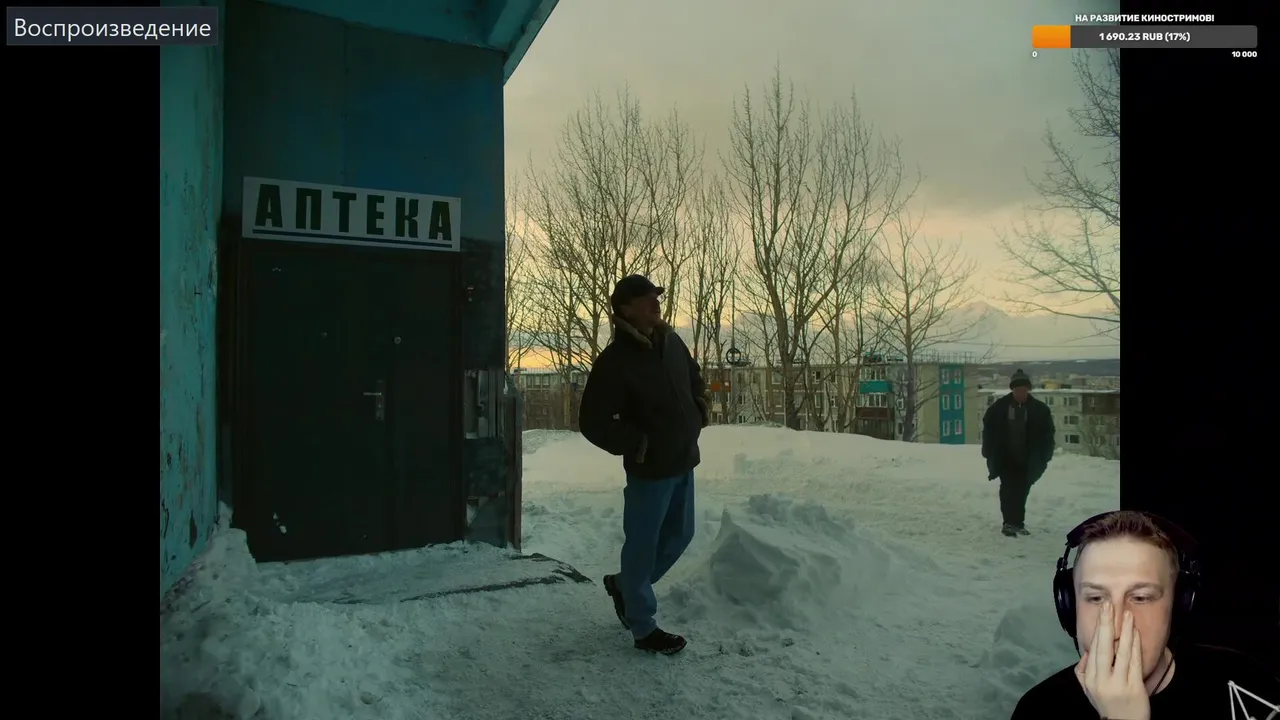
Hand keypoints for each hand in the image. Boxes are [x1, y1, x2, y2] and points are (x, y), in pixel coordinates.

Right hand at [1075, 601, 1149, 719]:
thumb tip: (1087, 650)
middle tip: (1108, 605)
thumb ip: (1083, 670)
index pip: (1092, 649)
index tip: (1102, 614)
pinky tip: (1135, 633)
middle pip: (1103, 647)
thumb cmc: (1106, 705)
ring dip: (1124, 631)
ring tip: (1126, 614)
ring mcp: (1119, 683)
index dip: (1097, 630)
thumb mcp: (1088, 689)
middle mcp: (1101, 680)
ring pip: (1121, 652)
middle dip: (1105, 624)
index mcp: (1089, 679)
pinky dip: (1135, 645)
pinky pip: (1135, 662)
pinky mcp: (1135, 687)